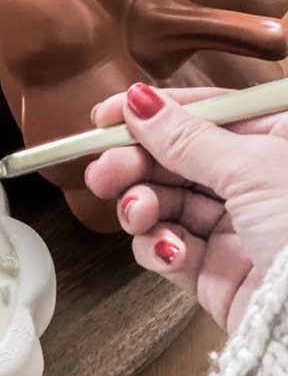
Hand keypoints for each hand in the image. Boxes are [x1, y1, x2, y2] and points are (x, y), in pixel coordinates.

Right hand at [85, 83, 287, 331]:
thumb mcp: (251, 167)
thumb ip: (187, 136)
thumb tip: (141, 102)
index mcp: (276, 141)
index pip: (203, 114)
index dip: (153, 113)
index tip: (107, 118)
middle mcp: (255, 182)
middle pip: (174, 159)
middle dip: (133, 163)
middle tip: (105, 171)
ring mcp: (235, 228)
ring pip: (164, 203)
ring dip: (140, 206)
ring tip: (136, 214)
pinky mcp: (216, 273)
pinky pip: (168, 249)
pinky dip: (158, 247)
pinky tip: (168, 251)